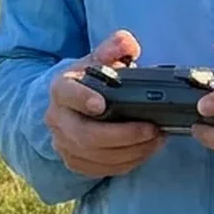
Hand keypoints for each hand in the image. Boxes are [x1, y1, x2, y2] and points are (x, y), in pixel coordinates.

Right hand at [44, 30, 165, 177]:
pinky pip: (101, 169)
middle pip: (85, 135)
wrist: (72, 104)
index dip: (82, 99)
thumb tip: (127, 44)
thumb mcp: (100, 59)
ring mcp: (63, 143)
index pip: (66, 93)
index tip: (102, 104)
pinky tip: (145, 150)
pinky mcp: (74, 161)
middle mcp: (57, 118)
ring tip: (156, 139)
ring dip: (131, 151)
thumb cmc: (90, 80)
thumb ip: (115, 47)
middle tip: (152, 129)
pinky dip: (127, 162)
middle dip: (122, 135)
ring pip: (96, 156)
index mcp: (61, 88)